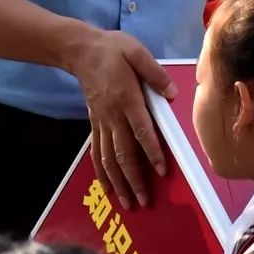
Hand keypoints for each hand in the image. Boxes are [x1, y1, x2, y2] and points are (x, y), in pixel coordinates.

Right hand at [68, 29, 175, 209]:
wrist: (82, 51)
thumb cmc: (113, 50)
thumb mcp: (137, 52)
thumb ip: (155, 73)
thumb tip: (172, 93)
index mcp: (127, 98)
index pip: (142, 131)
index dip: (152, 152)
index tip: (162, 171)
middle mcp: (113, 115)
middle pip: (124, 153)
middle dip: (134, 179)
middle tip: (145, 201)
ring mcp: (102, 122)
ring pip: (109, 158)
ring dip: (118, 182)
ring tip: (127, 203)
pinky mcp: (94, 123)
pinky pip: (97, 152)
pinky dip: (101, 172)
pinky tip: (107, 188)